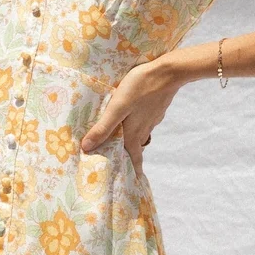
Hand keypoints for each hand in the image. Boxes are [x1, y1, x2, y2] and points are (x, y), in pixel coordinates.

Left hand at [80, 59, 182, 178]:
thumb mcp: (117, 107)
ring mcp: (152, 118)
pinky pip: (145, 122)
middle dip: (130, 157)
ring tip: (124, 142)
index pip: (133, 158)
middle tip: (123, 164)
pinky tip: (134, 118)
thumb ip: (103, 127)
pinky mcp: (156, 108)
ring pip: (141, 135)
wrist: (168, 72)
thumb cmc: (139, 88)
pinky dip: (139, 126)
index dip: (133, 170)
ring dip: (133, 141)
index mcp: (134, 133)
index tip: (135, 182)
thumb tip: (87, 148)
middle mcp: (144, 129)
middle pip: (136, 148)